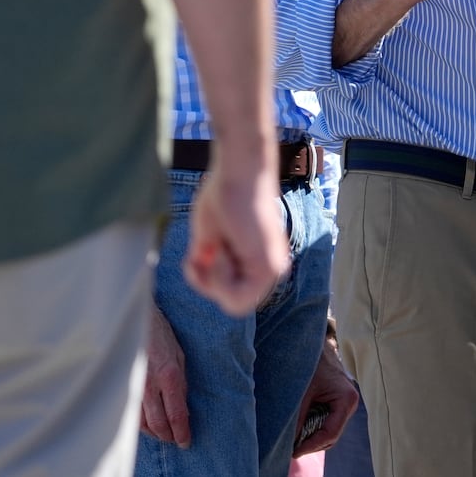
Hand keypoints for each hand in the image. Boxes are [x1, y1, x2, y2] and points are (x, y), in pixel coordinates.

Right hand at [140, 307, 190, 446]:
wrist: (135, 322)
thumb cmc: (162, 337)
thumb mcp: (180, 356)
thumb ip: (181, 383)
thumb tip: (183, 408)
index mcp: (169, 375)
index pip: (176, 414)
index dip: (181, 432)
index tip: (186, 441)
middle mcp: (149, 385)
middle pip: (159, 423)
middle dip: (169, 437)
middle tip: (177, 440)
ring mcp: (133, 387)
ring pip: (142, 423)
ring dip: (155, 433)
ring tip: (165, 435)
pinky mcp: (122, 387)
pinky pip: (130, 414)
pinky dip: (140, 425)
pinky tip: (148, 426)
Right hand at [182, 163, 288, 315]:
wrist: (238, 171)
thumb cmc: (223, 195)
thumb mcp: (209, 238)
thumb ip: (209, 262)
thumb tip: (202, 278)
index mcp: (259, 262)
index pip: (230, 296)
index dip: (207, 282)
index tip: (201, 253)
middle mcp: (272, 268)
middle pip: (232, 304)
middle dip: (208, 283)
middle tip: (208, 250)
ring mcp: (274, 269)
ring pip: (234, 305)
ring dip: (213, 278)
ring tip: (217, 245)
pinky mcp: (270, 266)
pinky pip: (236, 298)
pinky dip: (218, 277)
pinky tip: (221, 248)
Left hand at [291, 336, 359, 456]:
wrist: (315, 345)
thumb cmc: (310, 364)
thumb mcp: (302, 393)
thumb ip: (299, 418)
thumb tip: (290, 443)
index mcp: (346, 399)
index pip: (331, 433)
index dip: (312, 445)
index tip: (293, 451)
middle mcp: (349, 404)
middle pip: (331, 436)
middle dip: (311, 444)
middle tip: (290, 448)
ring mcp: (345, 405)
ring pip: (329, 432)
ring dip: (312, 437)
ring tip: (292, 440)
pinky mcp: (337, 404)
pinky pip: (326, 423)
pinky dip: (313, 429)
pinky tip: (299, 429)